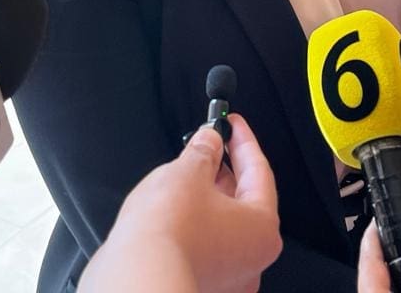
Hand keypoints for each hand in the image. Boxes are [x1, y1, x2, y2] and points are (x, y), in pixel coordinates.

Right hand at [81, 114, 280, 292]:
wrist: (137, 277)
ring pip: (223, 224)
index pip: (259, 171)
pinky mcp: (202, 283)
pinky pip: (205, 244)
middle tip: (210, 143)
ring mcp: (228, 277)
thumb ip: (204, 150)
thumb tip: (209, 141)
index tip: (232, 123)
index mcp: (263, 228)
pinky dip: (195, 223)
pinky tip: (176, 207)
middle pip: (244, 200)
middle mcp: (252, 259)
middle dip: (225, 168)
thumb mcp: (188, 172)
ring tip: (186, 172)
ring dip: (208, 196)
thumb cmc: (168, 234)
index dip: (242, 140)